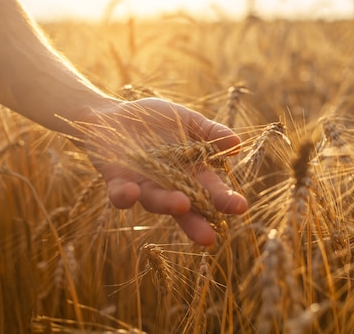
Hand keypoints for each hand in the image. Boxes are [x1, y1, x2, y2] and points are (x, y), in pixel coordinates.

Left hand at [75, 98, 247, 244]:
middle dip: (196, 222)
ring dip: (167, 204)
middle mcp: (168, 186)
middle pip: (185, 208)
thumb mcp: (187, 121)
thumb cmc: (154, 121)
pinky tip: (132, 192)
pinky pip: (120, 194)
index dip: (224, 200)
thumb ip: (210, 133)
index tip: (240, 207)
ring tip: (181, 204)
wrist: (112, 116)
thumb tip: (237, 144)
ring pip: (155, 201)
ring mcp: (142, 186)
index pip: (210, 191)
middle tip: (210, 237)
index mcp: (189, 173)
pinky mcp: (117, 181)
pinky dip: (125, 196)